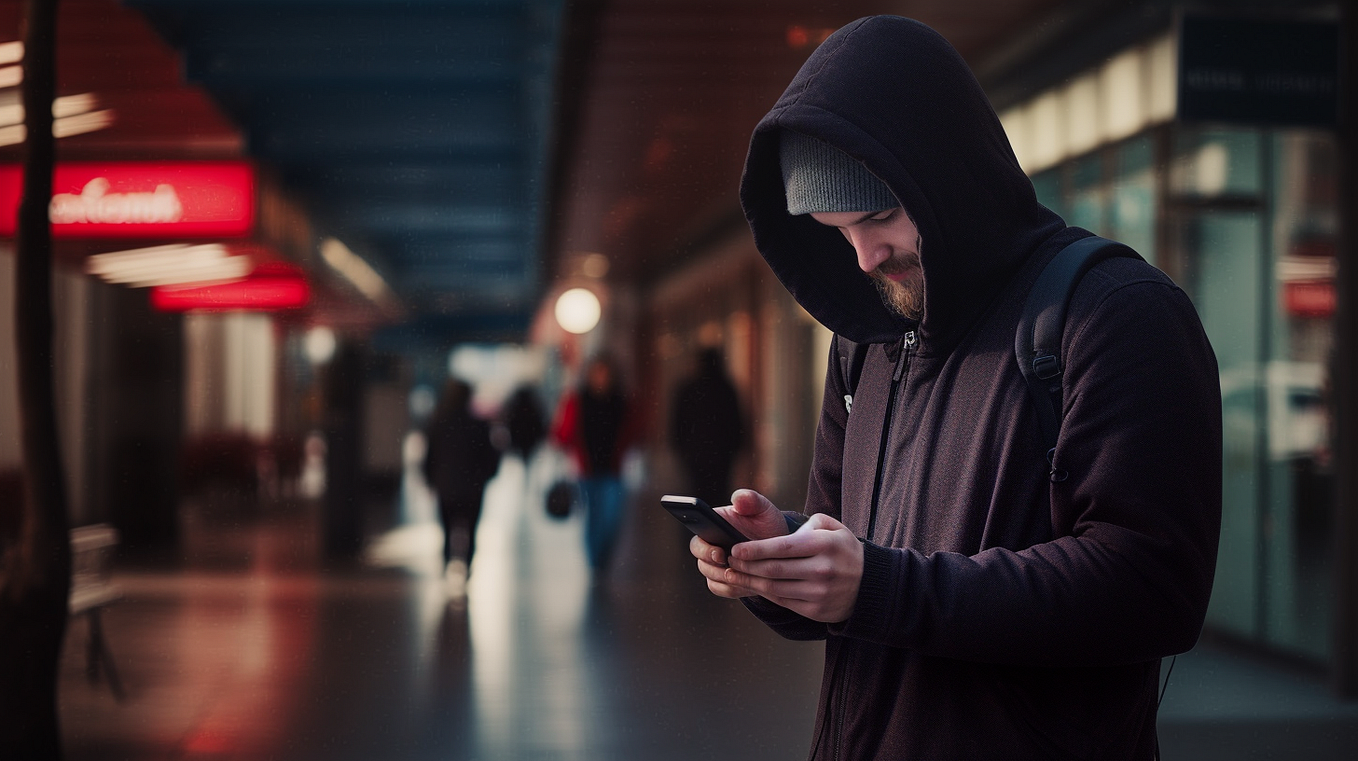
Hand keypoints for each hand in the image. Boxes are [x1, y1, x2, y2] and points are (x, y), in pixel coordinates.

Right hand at [689, 489, 789, 598]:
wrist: (781, 548)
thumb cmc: (768, 525)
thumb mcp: (763, 509)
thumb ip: (751, 500)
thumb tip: (738, 499)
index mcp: (712, 528)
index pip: (697, 540)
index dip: (704, 549)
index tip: (719, 553)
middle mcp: (710, 547)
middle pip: (701, 562)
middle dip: (714, 568)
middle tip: (732, 567)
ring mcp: (717, 566)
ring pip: (712, 579)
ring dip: (727, 580)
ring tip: (745, 576)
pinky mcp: (725, 582)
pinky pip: (722, 590)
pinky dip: (734, 589)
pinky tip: (748, 584)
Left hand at [723, 512, 863, 622]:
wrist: (871, 585)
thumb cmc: (844, 551)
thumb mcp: (833, 528)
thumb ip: (807, 525)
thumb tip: (778, 537)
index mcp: (824, 545)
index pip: (782, 547)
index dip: (755, 550)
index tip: (735, 549)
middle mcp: (822, 570)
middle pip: (773, 570)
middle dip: (746, 566)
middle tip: (728, 561)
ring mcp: (819, 593)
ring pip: (774, 589)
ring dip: (749, 582)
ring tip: (732, 575)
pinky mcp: (816, 611)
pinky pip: (782, 602)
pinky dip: (764, 594)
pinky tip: (752, 586)